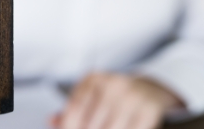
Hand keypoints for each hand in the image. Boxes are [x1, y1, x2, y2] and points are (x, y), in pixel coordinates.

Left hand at [51, 73, 183, 128]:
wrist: (151, 90)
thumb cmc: (115, 98)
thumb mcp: (92, 98)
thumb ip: (71, 112)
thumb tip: (52, 121)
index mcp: (94, 79)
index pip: (74, 110)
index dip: (69, 127)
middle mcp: (113, 84)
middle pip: (90, 125)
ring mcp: (133, 96)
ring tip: (108, 128)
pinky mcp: (149, 109)